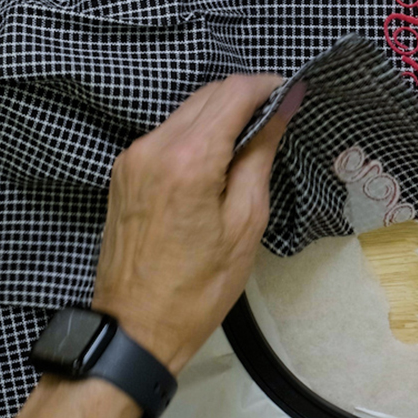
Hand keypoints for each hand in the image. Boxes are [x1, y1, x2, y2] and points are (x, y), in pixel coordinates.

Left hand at [91, 73, 306, 375]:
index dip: (269, 86)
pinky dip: (198, 132)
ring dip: (222, 112)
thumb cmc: (200, 287)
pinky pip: (168, 132)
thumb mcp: (246, 222)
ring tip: (252, 139)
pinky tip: (218, 157)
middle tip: (278, 117)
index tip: (293, 94)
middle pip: (210, 94)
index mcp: (188, 160)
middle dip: (247, 96)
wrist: (134, 330)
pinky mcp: (124, 170)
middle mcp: (154, 146)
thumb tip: (283, 107)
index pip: (235, 93)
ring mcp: (133, 157)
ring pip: (188, 110)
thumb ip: (261, 154)